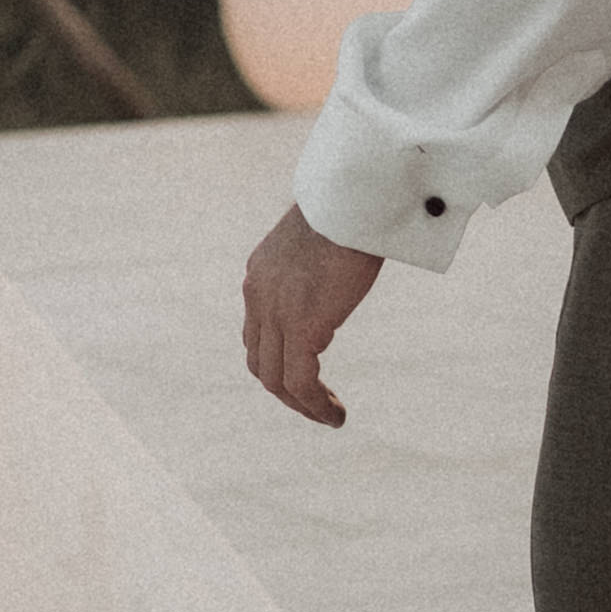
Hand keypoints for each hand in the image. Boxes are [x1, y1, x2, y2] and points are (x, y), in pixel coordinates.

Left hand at [242, 204, 382, 427]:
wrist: (354, 195)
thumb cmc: (353, 206)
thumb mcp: (324, 236)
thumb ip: (320, 260)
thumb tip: (340, 262)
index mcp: (260, 273)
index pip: (256, 330)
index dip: (277, 357)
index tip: (307, 371)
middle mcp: (258, 295)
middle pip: (258, 359)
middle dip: (285, 388)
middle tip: (315, 402)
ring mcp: (276, 312)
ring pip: (275, 379)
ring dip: (301, 404)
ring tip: (329, 416)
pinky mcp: (301, 326)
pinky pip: (299, 381)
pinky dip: (315, 405)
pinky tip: (335, 415)